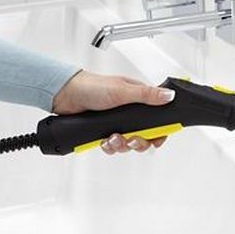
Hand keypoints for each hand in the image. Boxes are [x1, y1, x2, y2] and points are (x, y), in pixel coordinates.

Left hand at [52, 70, 174, 153]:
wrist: (65, 95)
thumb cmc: (91, 86)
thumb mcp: (122, 90)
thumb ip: (147, 95)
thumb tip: (170, 96)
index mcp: (138, 100)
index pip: (158, 119)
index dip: (160, 131)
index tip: (157, 139)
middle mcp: (129, 114)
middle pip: (145, 136)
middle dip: (139, 142)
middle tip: (131, 139)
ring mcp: (117, 124)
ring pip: (129, 143)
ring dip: (122, 145)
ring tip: (112, 138)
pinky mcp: (105, 132)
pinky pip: (113, 146)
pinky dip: (109, 147)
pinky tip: (104, 140)